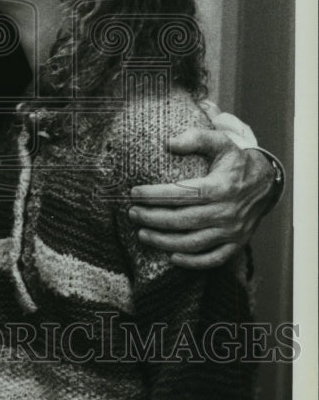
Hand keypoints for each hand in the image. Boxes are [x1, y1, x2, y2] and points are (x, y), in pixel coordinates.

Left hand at [128, 128, 274, 269]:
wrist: (265, 183)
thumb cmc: (235, 162)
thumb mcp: (221, 142)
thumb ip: (196, 137)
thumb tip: (169, 143)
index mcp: (220, 187)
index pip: (181, 194)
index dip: (155, 195)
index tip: (134, 193)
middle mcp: (226, 212)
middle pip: (182, 220)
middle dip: (153, 219)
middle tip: (132, 214)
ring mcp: (232, 231)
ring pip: (193, 243)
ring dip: (165, 241)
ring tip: (142, 234)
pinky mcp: (236, 244)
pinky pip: (213, 259)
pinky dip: (192, 262)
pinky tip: (172, 256)